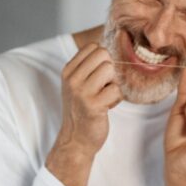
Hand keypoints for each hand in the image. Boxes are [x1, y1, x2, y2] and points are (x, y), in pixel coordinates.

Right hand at [45, 42, 121, 185]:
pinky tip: (106, 108)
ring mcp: (81, 91)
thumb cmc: (81, 110)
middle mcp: (72, 79)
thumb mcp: (77, 84)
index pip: (93, 47)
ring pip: (110, 69)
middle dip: (109, 71)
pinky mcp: (93, 105)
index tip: (97, 78)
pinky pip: (116, 90)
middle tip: (102, 88)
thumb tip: (112, 46)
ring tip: (104, 97)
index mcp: (68, 70)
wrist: (76, 140)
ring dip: (113, 84)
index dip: (102, 61)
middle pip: (104, 55)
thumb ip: (89, 66)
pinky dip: (116, 99)